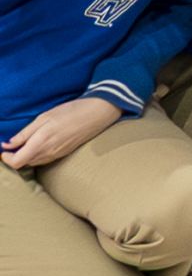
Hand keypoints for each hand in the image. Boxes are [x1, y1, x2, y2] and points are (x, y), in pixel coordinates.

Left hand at [0, 96, 118, 169]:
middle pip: (24, 164)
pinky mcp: (63, 153)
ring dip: (25, 156)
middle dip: (14, 157)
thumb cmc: (71, 111)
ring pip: (34, 162)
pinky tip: (37, 145)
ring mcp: (57, 154)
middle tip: (11, 145)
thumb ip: (25, 133)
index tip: (3, 149)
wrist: (98, 114)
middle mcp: (48, 152)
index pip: (17, 162)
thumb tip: (8, 144)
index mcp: (41, 142)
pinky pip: (44, 159)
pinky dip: (35, 155)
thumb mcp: (44, 118)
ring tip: (23, 144)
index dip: (6, 159)